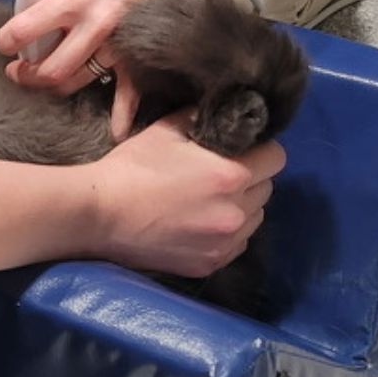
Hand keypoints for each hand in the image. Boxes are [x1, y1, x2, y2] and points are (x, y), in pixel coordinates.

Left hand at [0, 0, 207, 97]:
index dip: (8, 40)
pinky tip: (114, 129)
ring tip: (46, 80)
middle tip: (19, 71)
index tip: (4, 45)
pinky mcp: (142, 58)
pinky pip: (128, 93)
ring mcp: (119, 46)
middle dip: (27, 75)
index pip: (27, 27)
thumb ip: (67, 2)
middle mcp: (96, 24)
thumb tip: (37, 24)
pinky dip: (121, 115)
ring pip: (77, 81)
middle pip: (50, 69)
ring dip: (56, 87)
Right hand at [87, 112, 284, 276]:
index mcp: (231, 174)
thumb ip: (204, 118)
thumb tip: (225, 112)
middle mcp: (236, 212)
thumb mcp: (168, 129)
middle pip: (267, 188)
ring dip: (243, 206)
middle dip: (251, 177)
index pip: (276, 157)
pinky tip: (202, 222)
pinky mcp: (210, 264)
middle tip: (222, 172)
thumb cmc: (133, 166)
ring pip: (255, 218)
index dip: (262, 148)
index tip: (243, 148)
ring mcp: (224, 243)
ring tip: (211, 199)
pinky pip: (237, 243)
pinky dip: (228, 232)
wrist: (100, 215)